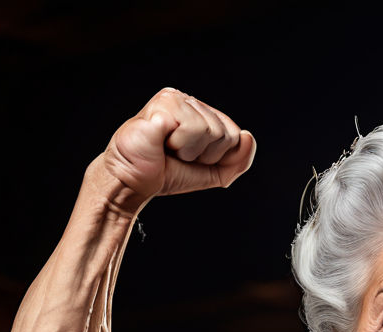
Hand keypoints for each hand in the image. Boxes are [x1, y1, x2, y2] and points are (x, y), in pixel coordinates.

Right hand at [96, 88, 255, 210]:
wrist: (133, 182)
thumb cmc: (167, 173)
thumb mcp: (212, 172)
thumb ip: (237, 161)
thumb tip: (249, 137)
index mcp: (199, 112)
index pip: (234, 135)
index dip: (217, 157)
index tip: (192, 159)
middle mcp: (187, 100)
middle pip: (225, 134)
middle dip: (205, 155)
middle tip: (177, 154)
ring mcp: (175, 98)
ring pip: (211, 131)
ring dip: (190, 151)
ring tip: (168, 148)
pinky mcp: (164, 104)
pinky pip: (194, 128)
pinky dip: (180, 145)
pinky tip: (162, 141)